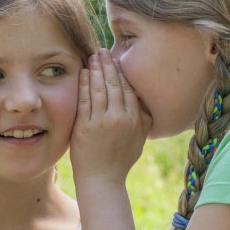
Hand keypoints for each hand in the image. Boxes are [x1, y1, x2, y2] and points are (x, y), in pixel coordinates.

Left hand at [70, 49, 150, 184]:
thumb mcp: (140, 140)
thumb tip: (146, 104)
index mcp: (134, 120)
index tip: (117, 60)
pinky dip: (84, 84)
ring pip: (99, 89)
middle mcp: (119, 118)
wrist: (102, 179)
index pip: (128, 89)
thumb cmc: (121, 161)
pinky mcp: (85, 126)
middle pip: (114, 84)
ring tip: (93, 56)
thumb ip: (144, 121)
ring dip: (96, 69)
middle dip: (108, 65)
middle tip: (103, 51)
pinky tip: (83, 73)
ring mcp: (101, 122)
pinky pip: (84, 100)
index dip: (122, 72)